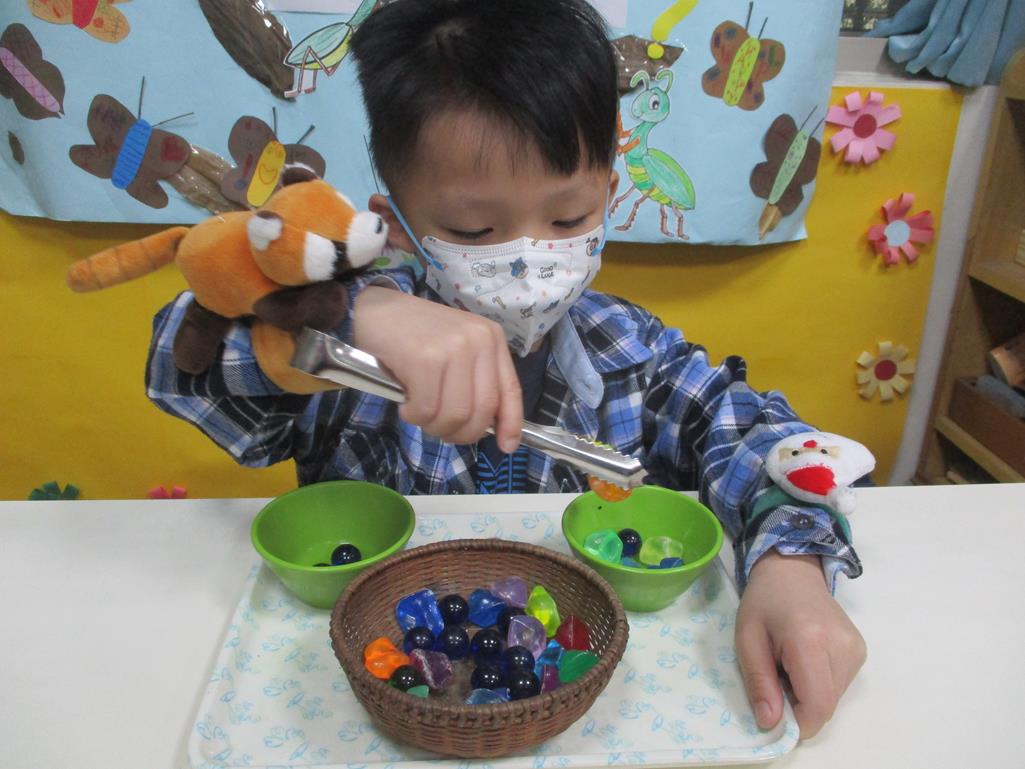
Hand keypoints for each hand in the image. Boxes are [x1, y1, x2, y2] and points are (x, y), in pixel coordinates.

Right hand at [352, 285, 522, 450]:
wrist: (375, 309)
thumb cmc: (415, 334)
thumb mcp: (457, 349)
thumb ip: (476, 380)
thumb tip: (494, 428)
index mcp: (491, 339)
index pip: (510, 390)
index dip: (511, 424)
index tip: (507, 446)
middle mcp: (479, 341)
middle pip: (482, 411)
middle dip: (462, 433)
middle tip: (441, 430)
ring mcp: (453, 348)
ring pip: (455, 415)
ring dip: (434, 426)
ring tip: (418, 413)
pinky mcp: (425, 359)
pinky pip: (426, 409)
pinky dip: (414, 416)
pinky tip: (405, 404)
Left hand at [735, 551, 865, 739]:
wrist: (792, 571)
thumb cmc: (763, 603)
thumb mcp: (747, 640)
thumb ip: (759, 682)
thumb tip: (771, 723)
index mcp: (810, 641)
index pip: (818, 704)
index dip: (798, 722)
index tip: (775, 715)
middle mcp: (842, 646)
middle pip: (826, 705)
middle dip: (799, 707)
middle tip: (775, 681)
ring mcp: (856, 648)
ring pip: (834, 698)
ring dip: (808, 695)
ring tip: (788, 666)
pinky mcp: (860, 650)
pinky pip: (840, 685)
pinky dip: (819, 684)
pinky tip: (804, 661)